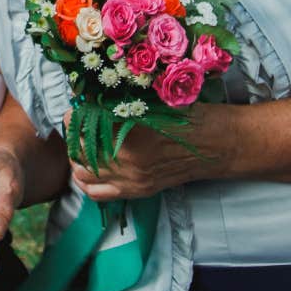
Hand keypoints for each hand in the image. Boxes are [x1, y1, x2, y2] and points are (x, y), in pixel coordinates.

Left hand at [69, 104, 228, 200]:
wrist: (216, 144)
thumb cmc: (187, 115)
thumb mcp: (152, 100)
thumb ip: (119, 101)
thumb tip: (88, 96)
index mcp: (132, 134)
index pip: (86, 128)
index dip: (75, 117)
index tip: (74, 108)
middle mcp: (129, 162)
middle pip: (81, 152)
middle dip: (74, 135)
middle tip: (75, 122)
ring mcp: (133, 181)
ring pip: (84, 175)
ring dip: (77, 158)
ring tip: (81, 142)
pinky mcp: (138, 192)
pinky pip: (98, 194)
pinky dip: (86, 180)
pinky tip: (88, 165)